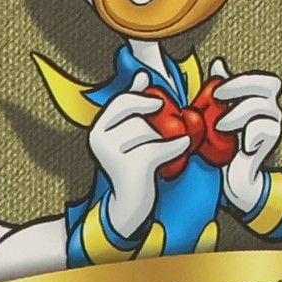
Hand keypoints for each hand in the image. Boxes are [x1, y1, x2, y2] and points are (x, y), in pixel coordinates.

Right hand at [88, 71, 189, 237]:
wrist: (129, 206)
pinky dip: (175, 147)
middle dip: (154, 123)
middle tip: (165, 132)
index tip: (158, 103)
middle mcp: (100, 140)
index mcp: (98, 129)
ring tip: (166, 150)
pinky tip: (183, 147)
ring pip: (148, 132)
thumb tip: (142, 75)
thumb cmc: (134, 166)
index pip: (121, 101)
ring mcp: (112, 154)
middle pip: (136, 116)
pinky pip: (158, 147)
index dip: (141, 99)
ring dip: (164, 138)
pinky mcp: (129, 167)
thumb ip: (134, 107)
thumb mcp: (131, 135)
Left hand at [208, 57, 281, 215]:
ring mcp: (273, 124)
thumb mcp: (214, 117)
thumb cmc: (222, 148)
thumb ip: (219, 92)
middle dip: (241, 86)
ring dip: (238, 113)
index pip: (262, 79)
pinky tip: (240, 146)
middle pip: (270, 84)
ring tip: (219, 127)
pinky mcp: (272, 142)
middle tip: (217, 98)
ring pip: (264, 105)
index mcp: (258, 100)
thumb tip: (219, 64)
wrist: (232, 179)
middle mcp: (270, 110)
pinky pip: (267, 128)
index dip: (239, 80)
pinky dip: (250, 134)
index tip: (216, 90)